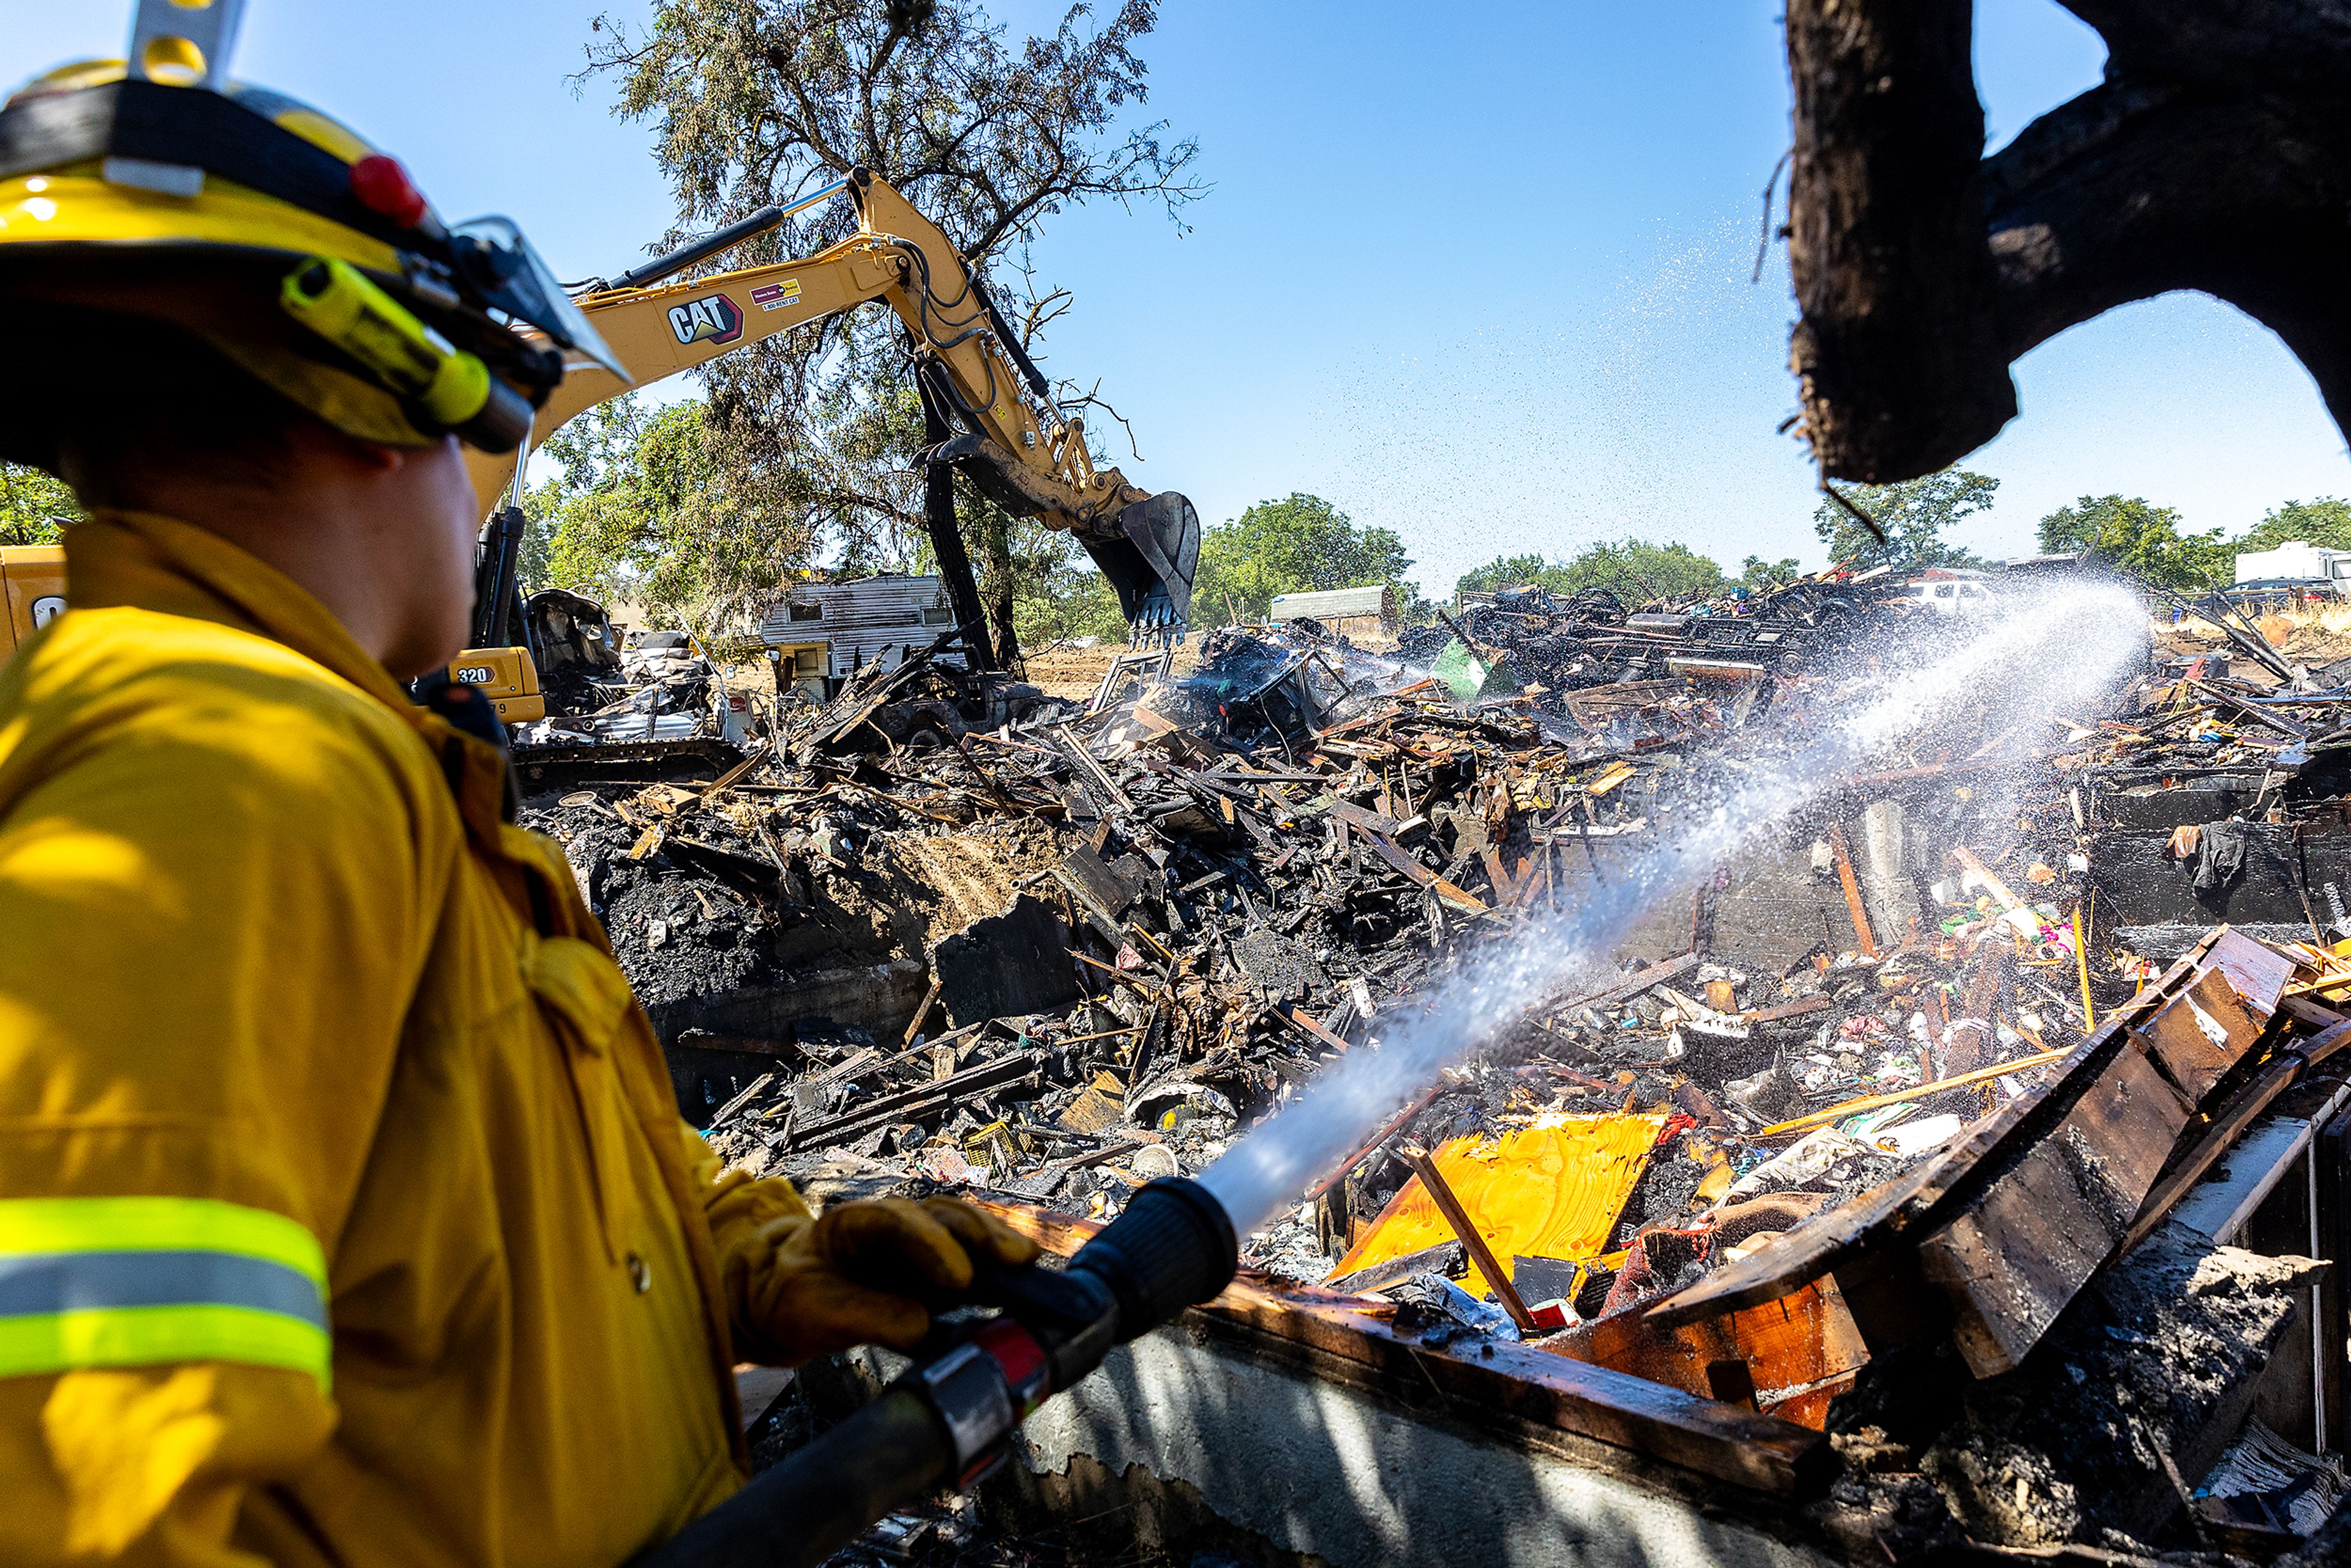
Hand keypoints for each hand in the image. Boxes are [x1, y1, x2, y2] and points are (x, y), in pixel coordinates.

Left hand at [743, 1197, 1039, 1362]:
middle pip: (941, 1215)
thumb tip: (924, 1327)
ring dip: (996, 1247)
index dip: (932, 1244)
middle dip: (982, 1235)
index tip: (960, 1279)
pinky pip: (968, 1264)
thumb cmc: (790, 1298)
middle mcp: (891, 1225)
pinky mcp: (931, 1273)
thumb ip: (863, 1316)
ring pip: (961, 1232)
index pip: (895, 1220)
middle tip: (1019, 1260)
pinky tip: (1022, 1289)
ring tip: (1029, 1265)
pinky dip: (994, 1274)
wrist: (780, 1303)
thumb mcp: (810, 1311)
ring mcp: (914, 1245)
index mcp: (851, 1224)